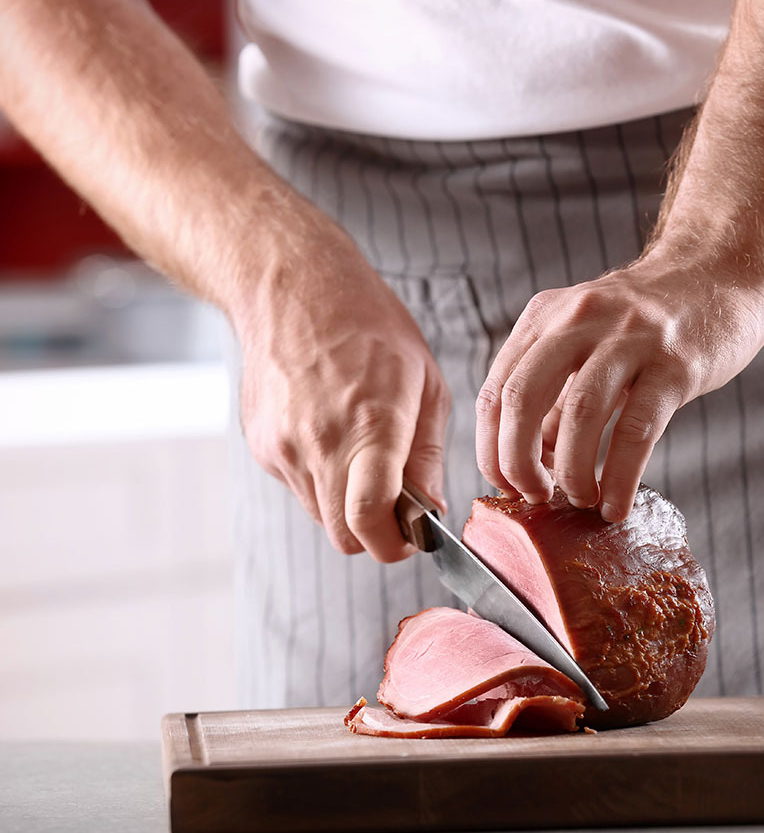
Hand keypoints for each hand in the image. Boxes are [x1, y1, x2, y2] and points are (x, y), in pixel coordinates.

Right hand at [236, 229, 450, 561]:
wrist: (292, 287)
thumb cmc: (371, 326)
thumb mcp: (426, 383)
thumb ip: (427, 456)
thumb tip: (431, 512)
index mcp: (371, 425)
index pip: (370, 519)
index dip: (394, 545)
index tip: (412, 537)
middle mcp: (320, 443)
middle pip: (344, 535)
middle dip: (374, 534)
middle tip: (397, 505)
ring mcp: (283, 447)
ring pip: (322, 515)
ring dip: (348, 505)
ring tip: (365, 454)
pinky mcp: (262, 446)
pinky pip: (299, 487)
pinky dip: (322, 480)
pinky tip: (333, 433)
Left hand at [475, 252, 763, 521]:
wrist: (718, 276)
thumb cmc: (647, 324)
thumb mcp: (586, 345)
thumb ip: (554, 399)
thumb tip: (529, 464)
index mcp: (546, 317)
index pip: (494, 391)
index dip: (491, 450)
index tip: (507, 487)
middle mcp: (579, 319)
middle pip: (521, 399)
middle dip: (518, 463)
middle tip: (534, 497)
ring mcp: (629, 337)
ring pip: (578, 413)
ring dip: (571, 473)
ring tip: (580, 500)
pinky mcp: (675, 362)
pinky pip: (637, 430)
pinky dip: (620, 478)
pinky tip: (616, 504)